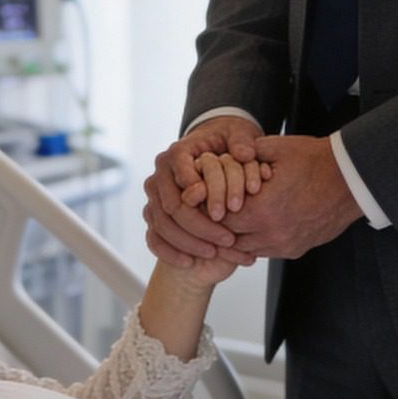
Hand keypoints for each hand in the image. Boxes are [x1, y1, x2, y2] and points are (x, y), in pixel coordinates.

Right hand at [143, 119, 262, 269]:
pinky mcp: (153, 217)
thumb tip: (245, 153)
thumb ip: (242, 141)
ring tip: (214, 253)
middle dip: (199, 226)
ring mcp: (153, 198)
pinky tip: (189, 262)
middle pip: (172, 206)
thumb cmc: (223, 146)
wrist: (210, 158)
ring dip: (188, 243)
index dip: (204, 195)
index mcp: (176, 154)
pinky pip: (154, 239)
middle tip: (227, 239)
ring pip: (162, 225)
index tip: (228, 212)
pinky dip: (169, 252)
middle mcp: (160, 176)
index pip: (183, 175)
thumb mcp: (237, 135)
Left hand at [218, 135, 359, 259]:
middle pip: (230, 238)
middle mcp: (272, 233)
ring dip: (239, 235)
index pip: (220, 218)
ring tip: (237, 217)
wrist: (352, 179)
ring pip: (247, 250)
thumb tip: (222, 158)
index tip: (208, 198)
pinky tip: (258, 224)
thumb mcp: (275, 148)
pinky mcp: (297, 249)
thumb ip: (243, 155)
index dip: (211, 207)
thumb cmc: (316, 161)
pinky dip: (258, 241)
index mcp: (262, 209)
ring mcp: (286, 244)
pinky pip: (267, 252)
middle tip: (217, 210)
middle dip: (222, 224)